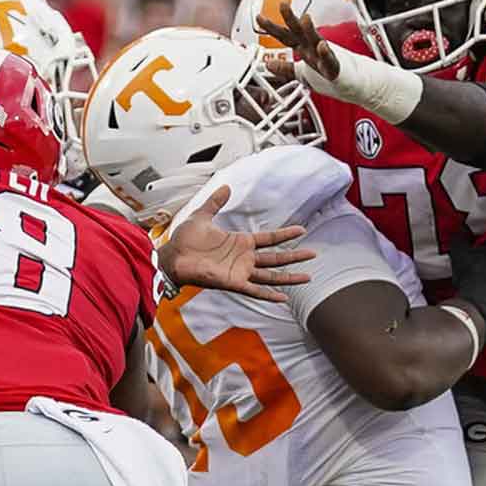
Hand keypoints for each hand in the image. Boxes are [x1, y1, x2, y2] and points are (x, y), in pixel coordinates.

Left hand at [157, 186, 314, 302]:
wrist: (171, 257)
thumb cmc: (184, 240)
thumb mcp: (202, 216)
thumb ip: (215, 202)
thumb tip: (225, 186)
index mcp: (239, 242)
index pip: (269, 239)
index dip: (285, 235)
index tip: (301, 231)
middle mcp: (243, 258)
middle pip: (275, 258)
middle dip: (294, 256)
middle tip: (313, 254)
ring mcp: (239, 272)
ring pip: (270, 276)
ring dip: (289, 276)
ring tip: (308, 276)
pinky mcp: (232, 283)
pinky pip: (254, 290)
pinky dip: (269, 295)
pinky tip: (284, 298)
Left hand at [258, 3, 340, 82]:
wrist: (349, 82)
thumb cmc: (325, 72)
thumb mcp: (300, 72)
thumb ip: (284, 68)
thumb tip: (268, 64)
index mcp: (302, 47)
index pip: (284, 35)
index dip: (271, 27)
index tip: (259, 17)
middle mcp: (311, 48)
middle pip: (298, 31)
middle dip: (290, 17)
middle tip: (283, 4)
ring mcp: (322, 55)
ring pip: (315, 40)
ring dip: (310, 30)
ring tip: (305, 18)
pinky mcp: (333, 67)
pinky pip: (329, 59)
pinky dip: (325, 53)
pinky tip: (322, 46)